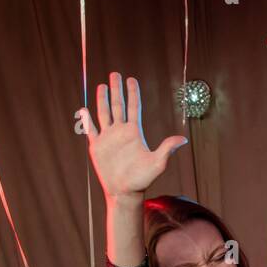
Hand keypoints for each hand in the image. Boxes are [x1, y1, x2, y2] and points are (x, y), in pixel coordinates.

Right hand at [79, 73, 187, 200]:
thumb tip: (183, 139)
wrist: (124, 192)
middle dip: (116, 90)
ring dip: (102, 100)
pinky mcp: (97, 147)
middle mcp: (120, 132)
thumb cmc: (142, 180)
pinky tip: (84, 110)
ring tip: (102, 85)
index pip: (133, 107)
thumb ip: (167, 149)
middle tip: (115, 74)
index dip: (132, 93)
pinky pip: (90, 130)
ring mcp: (108, 138)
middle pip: (117, 105)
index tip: (132, 79)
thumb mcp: (157, 163)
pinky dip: (86, 120)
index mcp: (133, 132)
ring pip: (104, 114)